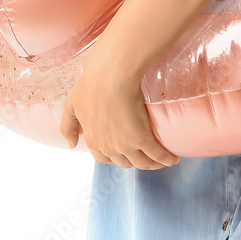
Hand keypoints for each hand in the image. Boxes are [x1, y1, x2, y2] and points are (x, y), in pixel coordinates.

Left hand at [59, 49, 180, 169]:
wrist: (110, 75)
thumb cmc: (91, 84)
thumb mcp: (72, 105)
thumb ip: (68, 126)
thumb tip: (71, 145)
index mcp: (93, 140)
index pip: (103, 159)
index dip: (113, 156)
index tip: (122, 150)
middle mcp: (108, 148)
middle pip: (124, 163)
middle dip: (133, 161)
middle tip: (143, 154)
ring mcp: (126, 145)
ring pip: (142, 163)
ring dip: (152, 164)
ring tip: (162, 160)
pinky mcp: (142, 138)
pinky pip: (157, 155)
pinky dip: (166, 159)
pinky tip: (173, 159)